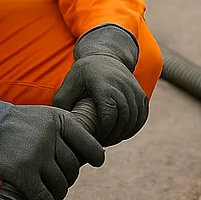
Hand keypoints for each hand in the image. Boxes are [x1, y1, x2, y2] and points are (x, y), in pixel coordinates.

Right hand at [0, 102, 104, 199]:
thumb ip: (67, 131)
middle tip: (60, 181)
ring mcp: (36, 156)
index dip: (96, 156)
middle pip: (72, 168)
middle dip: (68, 178)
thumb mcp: (47, 117)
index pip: (89, 145)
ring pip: (60, 185)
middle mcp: (50, 137)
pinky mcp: (22, 173)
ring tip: (53, 196)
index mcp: (60, 121)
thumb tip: (92, 157)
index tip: (96, 163)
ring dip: (58, 194)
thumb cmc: (20, 125)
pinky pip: (43, 197)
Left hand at [53, 24, 147, 147]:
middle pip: (122, 120)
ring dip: (122, 134)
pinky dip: (132, 129)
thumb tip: (59, 124)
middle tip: (100, 143)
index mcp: (103, 84)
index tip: (93, 137)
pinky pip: (141, 117)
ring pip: (133, 120)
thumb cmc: (84, 73)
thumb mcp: (69, 83)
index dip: (103, 131)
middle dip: (112, 136)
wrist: (105, 56)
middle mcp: (122, 86)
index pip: (109, 115)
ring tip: (109, 140)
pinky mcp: (141, 94)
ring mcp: (134, 90)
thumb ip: (62, 103)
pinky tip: (121, 134)